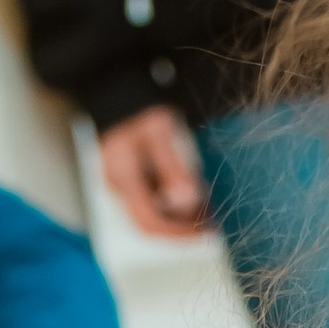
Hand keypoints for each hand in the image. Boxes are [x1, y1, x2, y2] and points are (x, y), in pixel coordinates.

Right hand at [97, 105, 207, 237]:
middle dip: (183, 226)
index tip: (206, 233)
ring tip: (208, 206)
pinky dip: (176, 202)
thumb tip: (189, 199)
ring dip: (183, 214)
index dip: (179, 234)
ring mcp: (124, 186)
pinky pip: (155, 201)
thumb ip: (173, 167)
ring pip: (155, 213)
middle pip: (152, 223)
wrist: (115, 93)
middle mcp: (120, 188)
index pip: (149, 222)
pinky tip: (195, 194)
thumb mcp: (159, 132)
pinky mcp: (132, 181)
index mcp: (124, 178)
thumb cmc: (139, 109)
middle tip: (213, 221)